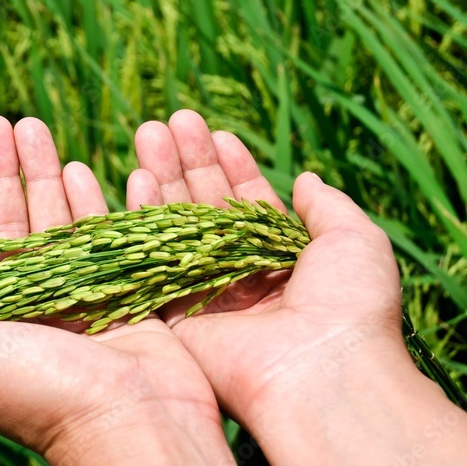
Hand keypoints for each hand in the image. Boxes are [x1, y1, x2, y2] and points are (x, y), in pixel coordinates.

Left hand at [0, 116, 232, 463]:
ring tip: (35, 127)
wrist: (136, 429)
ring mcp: (78, 297)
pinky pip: (104, 235)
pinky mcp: (123, 292)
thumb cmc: (45, 396)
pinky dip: (93, 201)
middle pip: (12, 223)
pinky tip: (82, 167)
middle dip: (2, 172)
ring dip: (44, 174)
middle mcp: (31, 305)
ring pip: (57, 221)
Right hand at [131, 109, 466, 463]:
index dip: (232, 167)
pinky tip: (137, 175)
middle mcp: (239, 273)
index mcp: (281, 260)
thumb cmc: (349, 305)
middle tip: (171, 121)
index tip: (217, 132)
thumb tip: (306, 178)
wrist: (320, 370)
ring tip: (149, 130)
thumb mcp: (355, 240)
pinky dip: (142, 216)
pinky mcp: (173, 313)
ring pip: (174, 224)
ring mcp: (204, 291)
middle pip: (204, 207)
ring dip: (161, 175)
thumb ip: (328, 207)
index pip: (248, 204)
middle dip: (188, 161)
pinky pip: (151, 258)